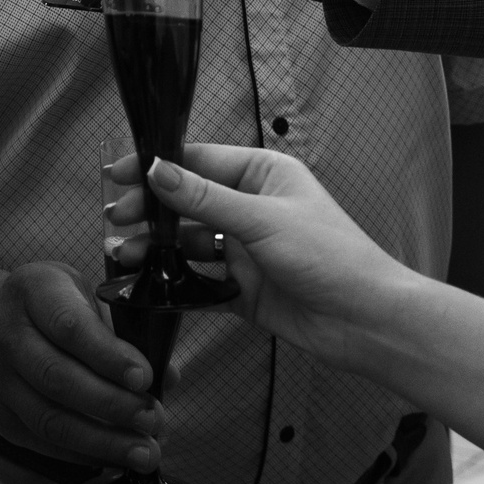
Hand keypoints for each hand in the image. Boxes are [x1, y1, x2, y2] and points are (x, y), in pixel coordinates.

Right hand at [0, 262, 165, 471]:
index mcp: (31, 290)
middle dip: (112, 404)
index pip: (68, 326)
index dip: (108, 356)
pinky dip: (83, 454)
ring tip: (144, 452)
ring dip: (102, 441)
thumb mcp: (86, 296)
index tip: (145, 378)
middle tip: (154, 419)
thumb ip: (123, 332)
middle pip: (57, 377)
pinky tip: (115, 456)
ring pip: (48, 419)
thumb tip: (167, 378)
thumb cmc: (54, 305)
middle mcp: (4, 332)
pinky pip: (42, 442)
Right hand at [107, 144, 416, 372]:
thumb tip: (155, 170)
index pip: (198, 160)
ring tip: (125, 254)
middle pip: (187, 202)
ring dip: (157, 246)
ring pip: (188, 242)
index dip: (157, 165)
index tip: (118, 174)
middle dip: (151, 209)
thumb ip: (205, 199)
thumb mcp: (262, 220)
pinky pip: (199, 279)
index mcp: (262, 175)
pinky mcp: (242, 288)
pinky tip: (148, 283)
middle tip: (116, 218)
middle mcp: (251, 207)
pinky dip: (174, 281)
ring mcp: (245, 249)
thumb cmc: (330, 257)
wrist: (367, 323)